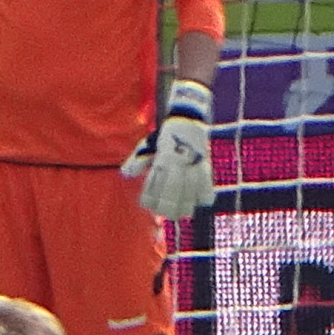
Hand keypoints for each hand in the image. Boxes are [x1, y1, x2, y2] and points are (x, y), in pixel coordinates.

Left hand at [125, 77, 213, 220]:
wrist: (187, 118)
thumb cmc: (164, 136)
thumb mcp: (147, 145)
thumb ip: (138, 161)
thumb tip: (125, 174)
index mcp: (163, 158)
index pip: (155, 184)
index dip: (151, 197)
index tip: (148, 205)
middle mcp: (179, 162)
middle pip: (173, 190)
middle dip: (168, 205)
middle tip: (165, 215)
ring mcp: (193, 162)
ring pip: (191, 188)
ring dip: (186, 203)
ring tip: (182, 215)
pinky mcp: (205, 162)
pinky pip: (208, 180)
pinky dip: (206, 192)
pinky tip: (203, 203)